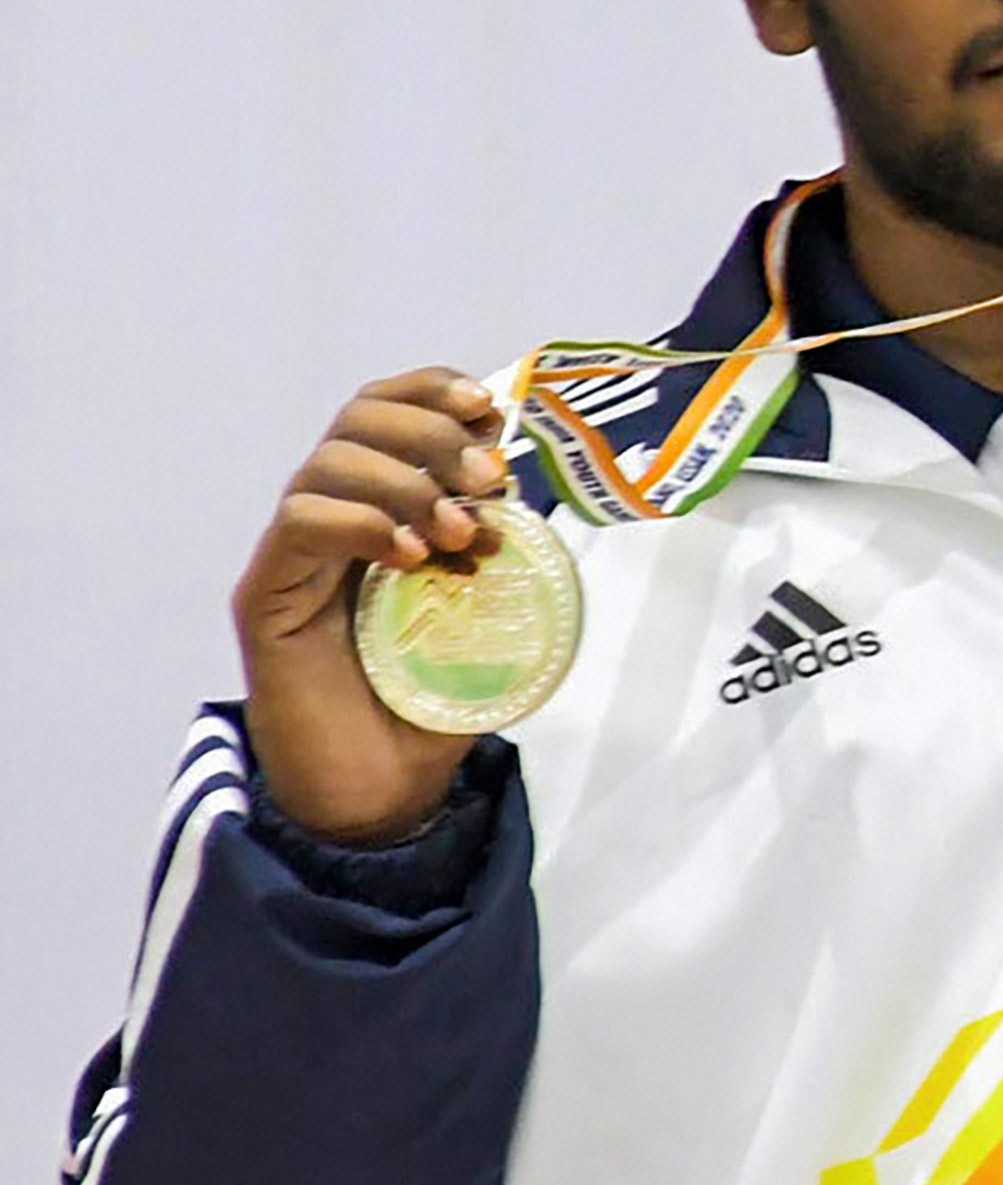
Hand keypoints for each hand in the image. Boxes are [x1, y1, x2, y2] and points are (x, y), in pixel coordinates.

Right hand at [232, 370, 505, 845]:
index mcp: (380, 506)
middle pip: (357, 419)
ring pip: (327, 464)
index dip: (434, 390)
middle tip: (487, 482)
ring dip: (406, 482)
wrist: (379, 794)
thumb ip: (510, 560)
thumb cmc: (432, 705)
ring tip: (457, 534)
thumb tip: (554, 504)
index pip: (386, 409)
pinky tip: (411, 556)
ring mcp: (293, 555)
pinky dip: (361, 522)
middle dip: (431, 432)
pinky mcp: (265, 596)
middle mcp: (330, 517)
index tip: (492, 411)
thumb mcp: (492, 618)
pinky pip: (300, 523)